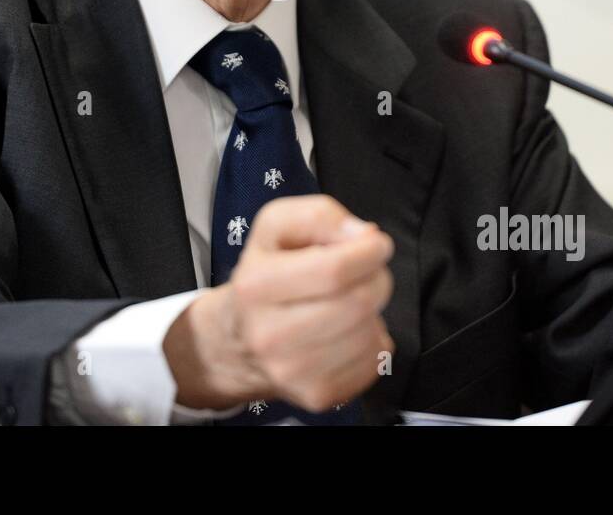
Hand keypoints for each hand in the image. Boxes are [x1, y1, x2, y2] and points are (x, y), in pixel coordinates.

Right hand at [164, 194, 394, 412]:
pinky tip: (349, 330)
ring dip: (374, 311)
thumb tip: (364, 235)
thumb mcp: (276, 226)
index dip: (369, 252)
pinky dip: (372, 340)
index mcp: (256, 285)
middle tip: (367, 272)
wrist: (236, 341)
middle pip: (358, 303)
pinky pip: (373, 362)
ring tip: (351, 301)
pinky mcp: (317, 395)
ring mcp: (293, 371)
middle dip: (377, 278)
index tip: (375, 244)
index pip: (334, 270)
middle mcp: (270, 335)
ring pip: (370, 333)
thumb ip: (319, 216)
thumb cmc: (266, 272)